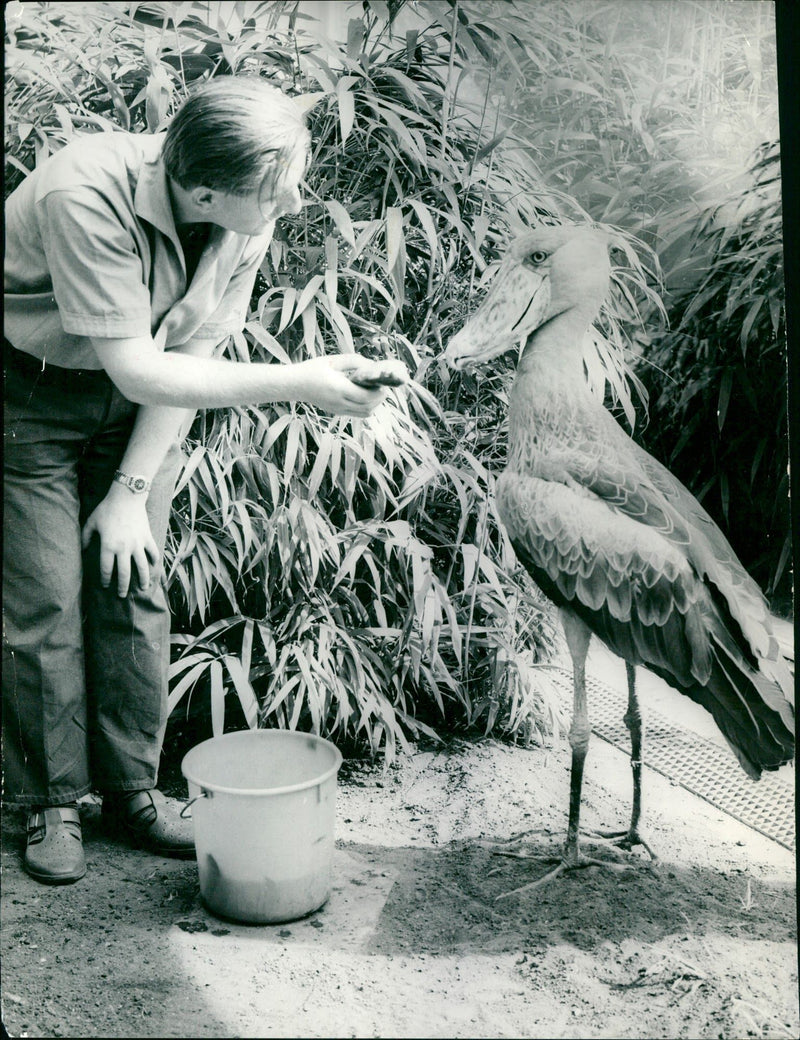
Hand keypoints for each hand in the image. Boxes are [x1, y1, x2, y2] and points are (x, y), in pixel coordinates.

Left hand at [81, 486, 160, 596]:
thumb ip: (85, 538)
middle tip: (121, 595)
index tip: (105, 585)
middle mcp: (123, 548)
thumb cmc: (107, 509)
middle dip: (122, 587)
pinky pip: (152, 552)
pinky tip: (153, 567)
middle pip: (124, 573)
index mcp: (108, 546)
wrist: (126, 497)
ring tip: (143, 588)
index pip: (106, 569)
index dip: (105, 580)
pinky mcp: (147, 538)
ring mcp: (137, 544)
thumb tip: (83, 551)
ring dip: (142, 579)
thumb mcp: (91, 522)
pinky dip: (154, 560)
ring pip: (141, 567)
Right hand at [291, 355, 407, 415]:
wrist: (296, 384)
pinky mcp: (337, 412)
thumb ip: (354, 361)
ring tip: (374, 391)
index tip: (383, 383)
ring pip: (364, 413)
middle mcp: (339, 402)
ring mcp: (338, 410)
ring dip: (374, 404)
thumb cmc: (313, 369)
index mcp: (338, 388)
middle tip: (382, 387)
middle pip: (368, 407)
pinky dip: (366, 407)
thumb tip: (372, 365)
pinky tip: (364, 396)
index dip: (378, 392)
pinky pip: (357, 413)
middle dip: (379, 398)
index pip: (365, 396)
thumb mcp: (333, 360)